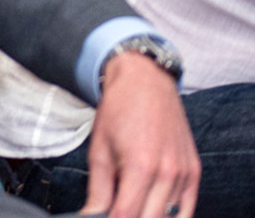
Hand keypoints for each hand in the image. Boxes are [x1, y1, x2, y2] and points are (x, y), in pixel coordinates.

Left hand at [82, 53, 197, 217]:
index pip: (125, 216)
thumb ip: (98, 190)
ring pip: (169, 217)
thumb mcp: (99, 150)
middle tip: (113, 211)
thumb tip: (90, 216)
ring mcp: (185, 174)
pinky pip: (187, 208)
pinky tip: (152, 208)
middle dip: (128, 217)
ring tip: (130, 204)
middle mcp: (167, 174)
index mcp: (140, 168)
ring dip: (148, 215)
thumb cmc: (118, 112)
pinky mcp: (194, 172)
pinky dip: (171, 214)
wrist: (145, 82)